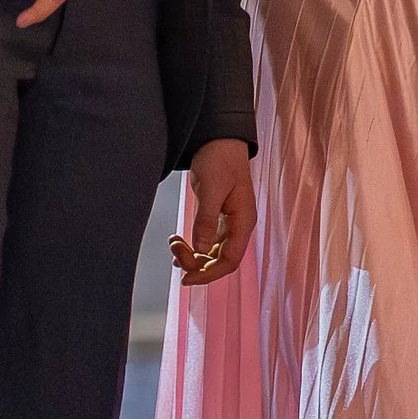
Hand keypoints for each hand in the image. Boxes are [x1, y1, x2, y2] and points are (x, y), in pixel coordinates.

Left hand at [169, 139, 254, 287]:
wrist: (220, 140)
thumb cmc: (220, 159)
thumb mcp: (211, 189)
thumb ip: (206, 220)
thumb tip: (201, 249)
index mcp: (243, 220)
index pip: (230, 260)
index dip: (209, 274)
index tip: (186, 278)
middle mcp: (239, 226)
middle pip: (220, 260)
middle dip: (196, 262)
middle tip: (174, 249)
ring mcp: (229, 223)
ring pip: (212, 253)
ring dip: (193, 255)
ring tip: (174, 242)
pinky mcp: (218, 218)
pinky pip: (207, 243)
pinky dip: (193, 246)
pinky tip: (179, 240)